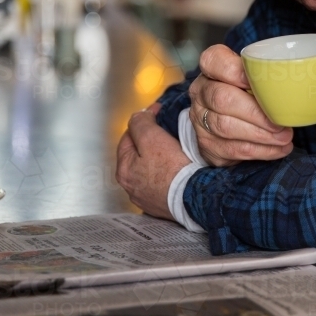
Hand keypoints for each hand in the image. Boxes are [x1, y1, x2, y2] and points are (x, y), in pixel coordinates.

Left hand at [115, 104, 189, 219]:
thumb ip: (140, 123)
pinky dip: (167, 172)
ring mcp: (146, 197)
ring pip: (149, 168)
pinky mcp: (162, 205)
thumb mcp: (151, 137)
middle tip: (166, 129)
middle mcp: (131, 186)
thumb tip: (139, 116)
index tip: (158, 111)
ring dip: (158, 157)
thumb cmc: (170, 168)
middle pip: (137, 154)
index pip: (128, 136)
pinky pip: (162, 182)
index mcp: (123, 169)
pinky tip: (178, 168)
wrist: (192, 198)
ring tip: (174, 148)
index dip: (143, 120)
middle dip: (149, 139)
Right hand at [188, 44, 293, 166]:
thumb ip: (262, 76)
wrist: (220, 124)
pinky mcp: (208, 145)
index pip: (214, 61)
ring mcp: (200, 120)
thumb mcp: (249, 78)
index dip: (236, 71)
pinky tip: (278, 149)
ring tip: (284, 137)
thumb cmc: (243, 93)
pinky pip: (233, 149)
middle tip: (280, 123)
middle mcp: (201, 92)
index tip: (261, 81)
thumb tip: (295, 84)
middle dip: (256, 113)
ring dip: (260, 135)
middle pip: (222, 99)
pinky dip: (260, 151)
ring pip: (227, 127)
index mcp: (211, 69)